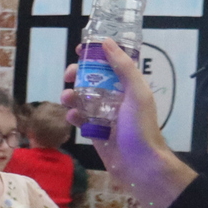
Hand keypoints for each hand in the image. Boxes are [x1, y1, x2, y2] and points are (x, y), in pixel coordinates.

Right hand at [62, 40, 193, 207]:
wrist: (139, 165)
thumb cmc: (140, 128)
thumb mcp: (136, 93)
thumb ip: (124, 67)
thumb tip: (107, 42)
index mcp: (128, 85)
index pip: (111, 62)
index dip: (97, 53)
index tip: (81, 48)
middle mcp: (116, 97)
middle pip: (92, 78)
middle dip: (78, 74)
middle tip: (68, 75)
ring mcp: (104, 114)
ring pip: (83, 97)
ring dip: (72, 94)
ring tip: (66, 98)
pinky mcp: (95, 131)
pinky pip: (80, 118)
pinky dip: (74, 115)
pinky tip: (72, 117)